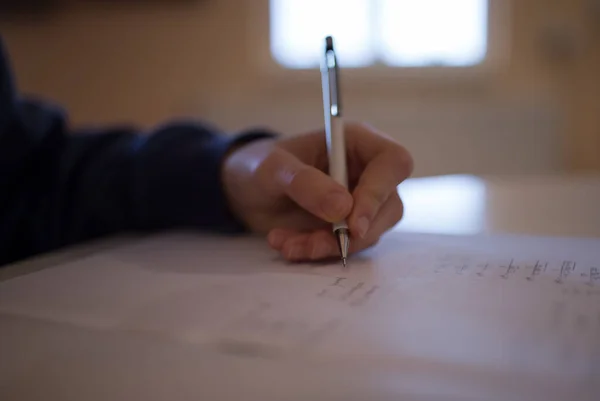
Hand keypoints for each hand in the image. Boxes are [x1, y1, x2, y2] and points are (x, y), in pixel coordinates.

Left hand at [222, 122, 412, 261]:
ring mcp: (359, 201)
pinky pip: (346, 246)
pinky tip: (287, 246)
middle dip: (352, 232)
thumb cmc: (259, 166)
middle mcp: (365, 171)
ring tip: (287, 244)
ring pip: (368, 233)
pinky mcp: (347, 226)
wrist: (244, 191)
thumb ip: (304, 182)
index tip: (353, 222)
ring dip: (329, 245)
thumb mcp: (272, 168)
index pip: (393, 162)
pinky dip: (317, 251)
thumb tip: (344, 208)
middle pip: (388, 205)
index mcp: (356, 143)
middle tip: (315, 243)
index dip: (380, 192)